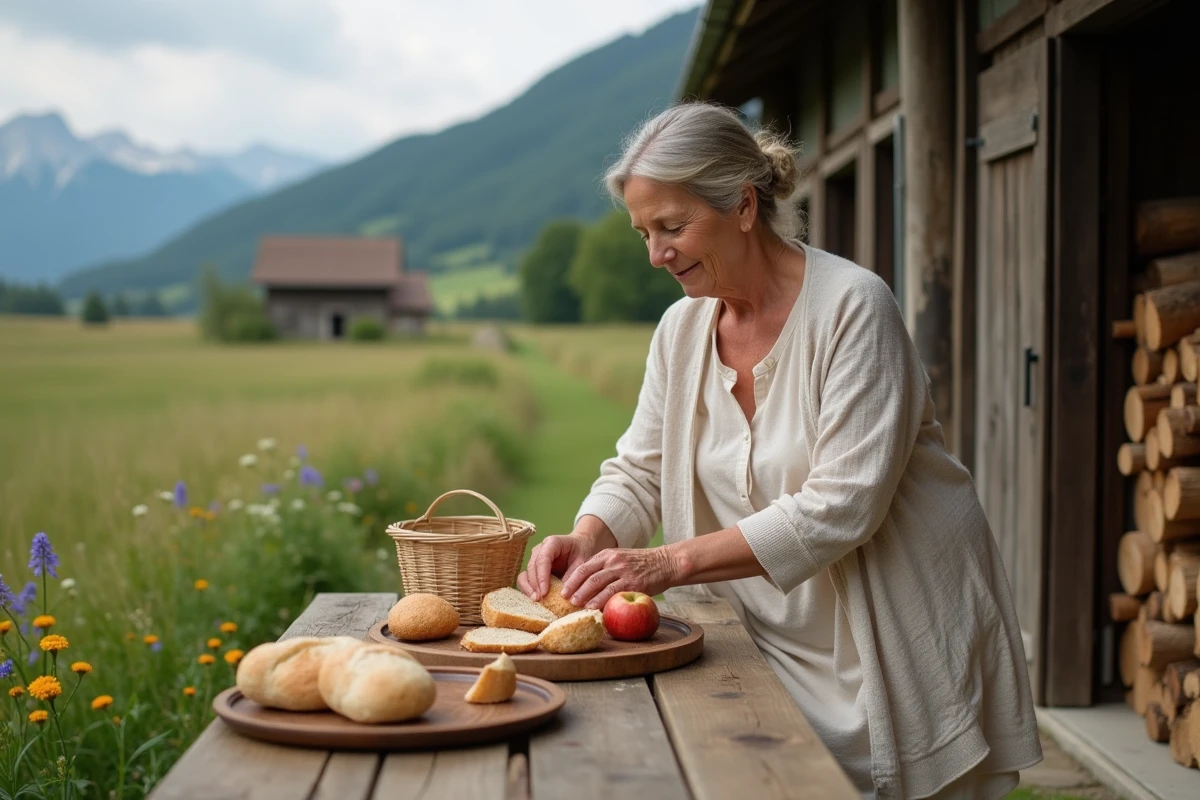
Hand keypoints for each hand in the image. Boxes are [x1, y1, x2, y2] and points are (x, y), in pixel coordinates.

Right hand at [517, 533, 601, 600]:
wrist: (580, 547)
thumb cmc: (581, 552)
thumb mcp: (582, 562)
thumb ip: (573, 576)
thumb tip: (563, 594)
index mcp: (552, 543)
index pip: (543, 559)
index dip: (542, 576)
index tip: (544, 592)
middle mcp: (540, 549)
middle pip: (532, 567)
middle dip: (535, 584)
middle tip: (540, 599)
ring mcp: (534, 559)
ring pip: (525, 574)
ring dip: (529, 588)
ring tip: (536, 600)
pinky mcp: (534, 569)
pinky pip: (526, 579)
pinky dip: (528, 589)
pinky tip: (535, 598)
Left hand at [560, 546, 679, 610]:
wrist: (666, 563)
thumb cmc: (642, 564)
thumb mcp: (621, 559)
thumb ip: (606, 568)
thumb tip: (587, 585)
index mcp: (608, 554)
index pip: (584, 566)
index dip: (572, 579)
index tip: (563, 589)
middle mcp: (613, 561)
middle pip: (588, 575)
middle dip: (574, 588)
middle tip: (565, 599)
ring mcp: (623, 571)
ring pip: (598, 583)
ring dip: (584, 595)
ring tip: (575, 605)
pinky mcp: (633, 583)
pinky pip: (613, 592)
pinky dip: (601, 600)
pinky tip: (594, 607)